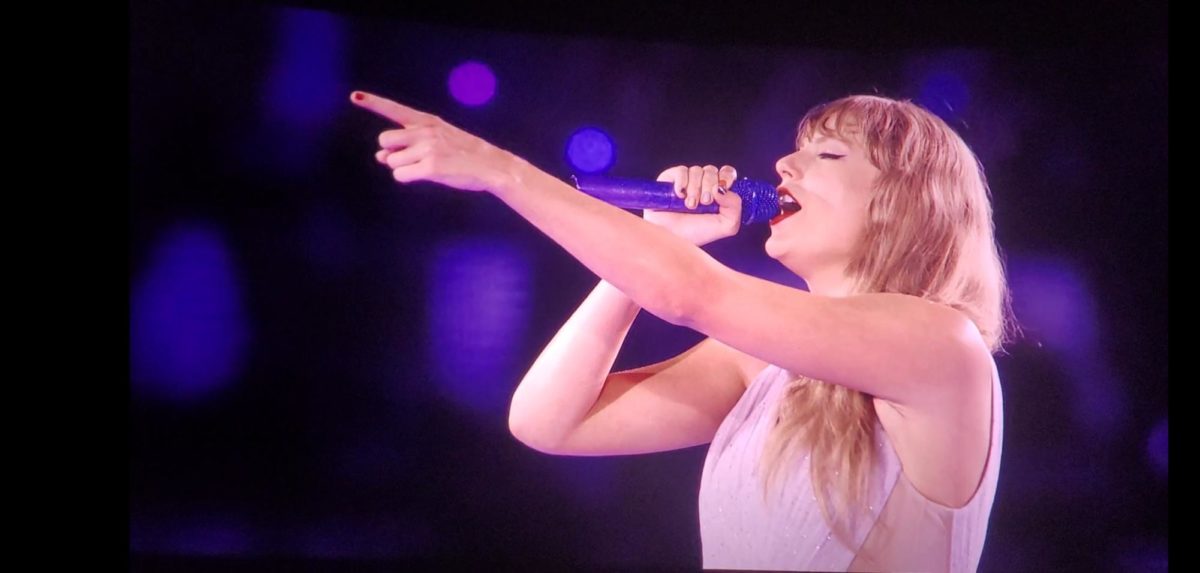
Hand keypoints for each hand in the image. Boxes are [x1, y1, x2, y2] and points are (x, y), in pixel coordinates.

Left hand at [351, 90, 520, 192]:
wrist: (491, 166)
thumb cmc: (462, 154)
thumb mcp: (436, 141)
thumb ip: (407, 145)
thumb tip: (379, 157)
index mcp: (427, 121)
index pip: (394, 109)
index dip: (372, 102)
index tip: (354, 95)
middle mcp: (425, 131)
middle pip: (385, 140)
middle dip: (393, 152)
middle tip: (415, 158)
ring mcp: (428, 149)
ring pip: (391, 161)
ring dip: (402, 167)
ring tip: (426, 166)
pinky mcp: (431, 167)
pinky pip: (400, 175)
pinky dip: (408, 177)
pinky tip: (427, 176)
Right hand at [644, 164, 741, 245]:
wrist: (670, 238)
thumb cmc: (695, 233)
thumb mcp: (725, 226)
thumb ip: (735, 207)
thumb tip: (722, 188)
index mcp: (717, 193)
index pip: (727, 173)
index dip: (727, 176)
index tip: (723, 189)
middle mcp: (702, 185)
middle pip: (712, 171)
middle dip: (709, 187)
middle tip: (704, 202)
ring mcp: (686, 181)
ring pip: (697, 170)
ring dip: (695, 189)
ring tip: (690, 205)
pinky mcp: (670, 179)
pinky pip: (681, 170)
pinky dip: (682, 182)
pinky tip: (679, 195)